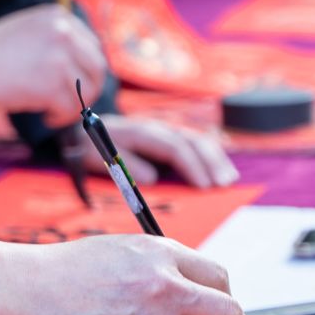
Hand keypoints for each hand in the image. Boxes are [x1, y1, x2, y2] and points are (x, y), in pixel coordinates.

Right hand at [0, 5, 106, 126]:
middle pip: (97, 68)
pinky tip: (45, 117)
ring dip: (73, 108)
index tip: (76, 84)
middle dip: (90, 90)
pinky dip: (60, 118)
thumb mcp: (30, 30)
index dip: (87, 70)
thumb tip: (78, 71)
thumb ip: (55, 41)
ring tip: (53, 112)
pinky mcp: (50, 84)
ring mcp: (60, 59)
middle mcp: (65, 34)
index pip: (92, 46)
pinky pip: (69, 108)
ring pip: (86, 91)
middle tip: (73, 103)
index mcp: (60, 18)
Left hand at [80, 114, 237, 187]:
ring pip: (198, 140)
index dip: (190, 166)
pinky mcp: (170, 135)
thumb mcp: (101, 157)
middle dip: (211, 162)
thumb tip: (152, 179)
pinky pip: (196, 142)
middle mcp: (159, 127)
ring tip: (229, 180)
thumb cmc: (94, 148)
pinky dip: (211, 156)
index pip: (174, 147)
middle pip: (192, 140)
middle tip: (223, 185)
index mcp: (143, 132)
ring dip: (216, 159)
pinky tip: (222, 171)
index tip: (203, 187)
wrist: (85, 129)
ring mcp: (167, 129)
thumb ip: (127, 165)